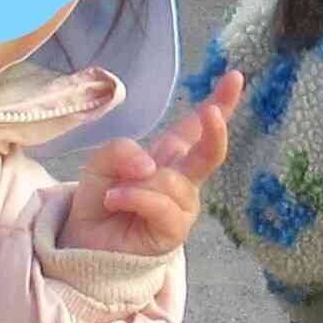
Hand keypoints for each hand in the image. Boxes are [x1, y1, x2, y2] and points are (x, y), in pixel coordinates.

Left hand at [64, 69, 244, 257]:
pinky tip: (116, 200)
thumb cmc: (100, 201)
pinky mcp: (175, 232)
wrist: (87, 244)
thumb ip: (122, 150)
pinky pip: (162, 205)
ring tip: (114, 194)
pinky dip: (135, 197)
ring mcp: (182, 207)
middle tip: (213, 115)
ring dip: (138, 183)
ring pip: (173, 181)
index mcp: (169, 157)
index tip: (235, 77)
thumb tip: (150, 166)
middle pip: (208, 155)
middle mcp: (182, 180)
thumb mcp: (100, 163)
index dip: (219, 103)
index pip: (195, 128)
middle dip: (214, 134)